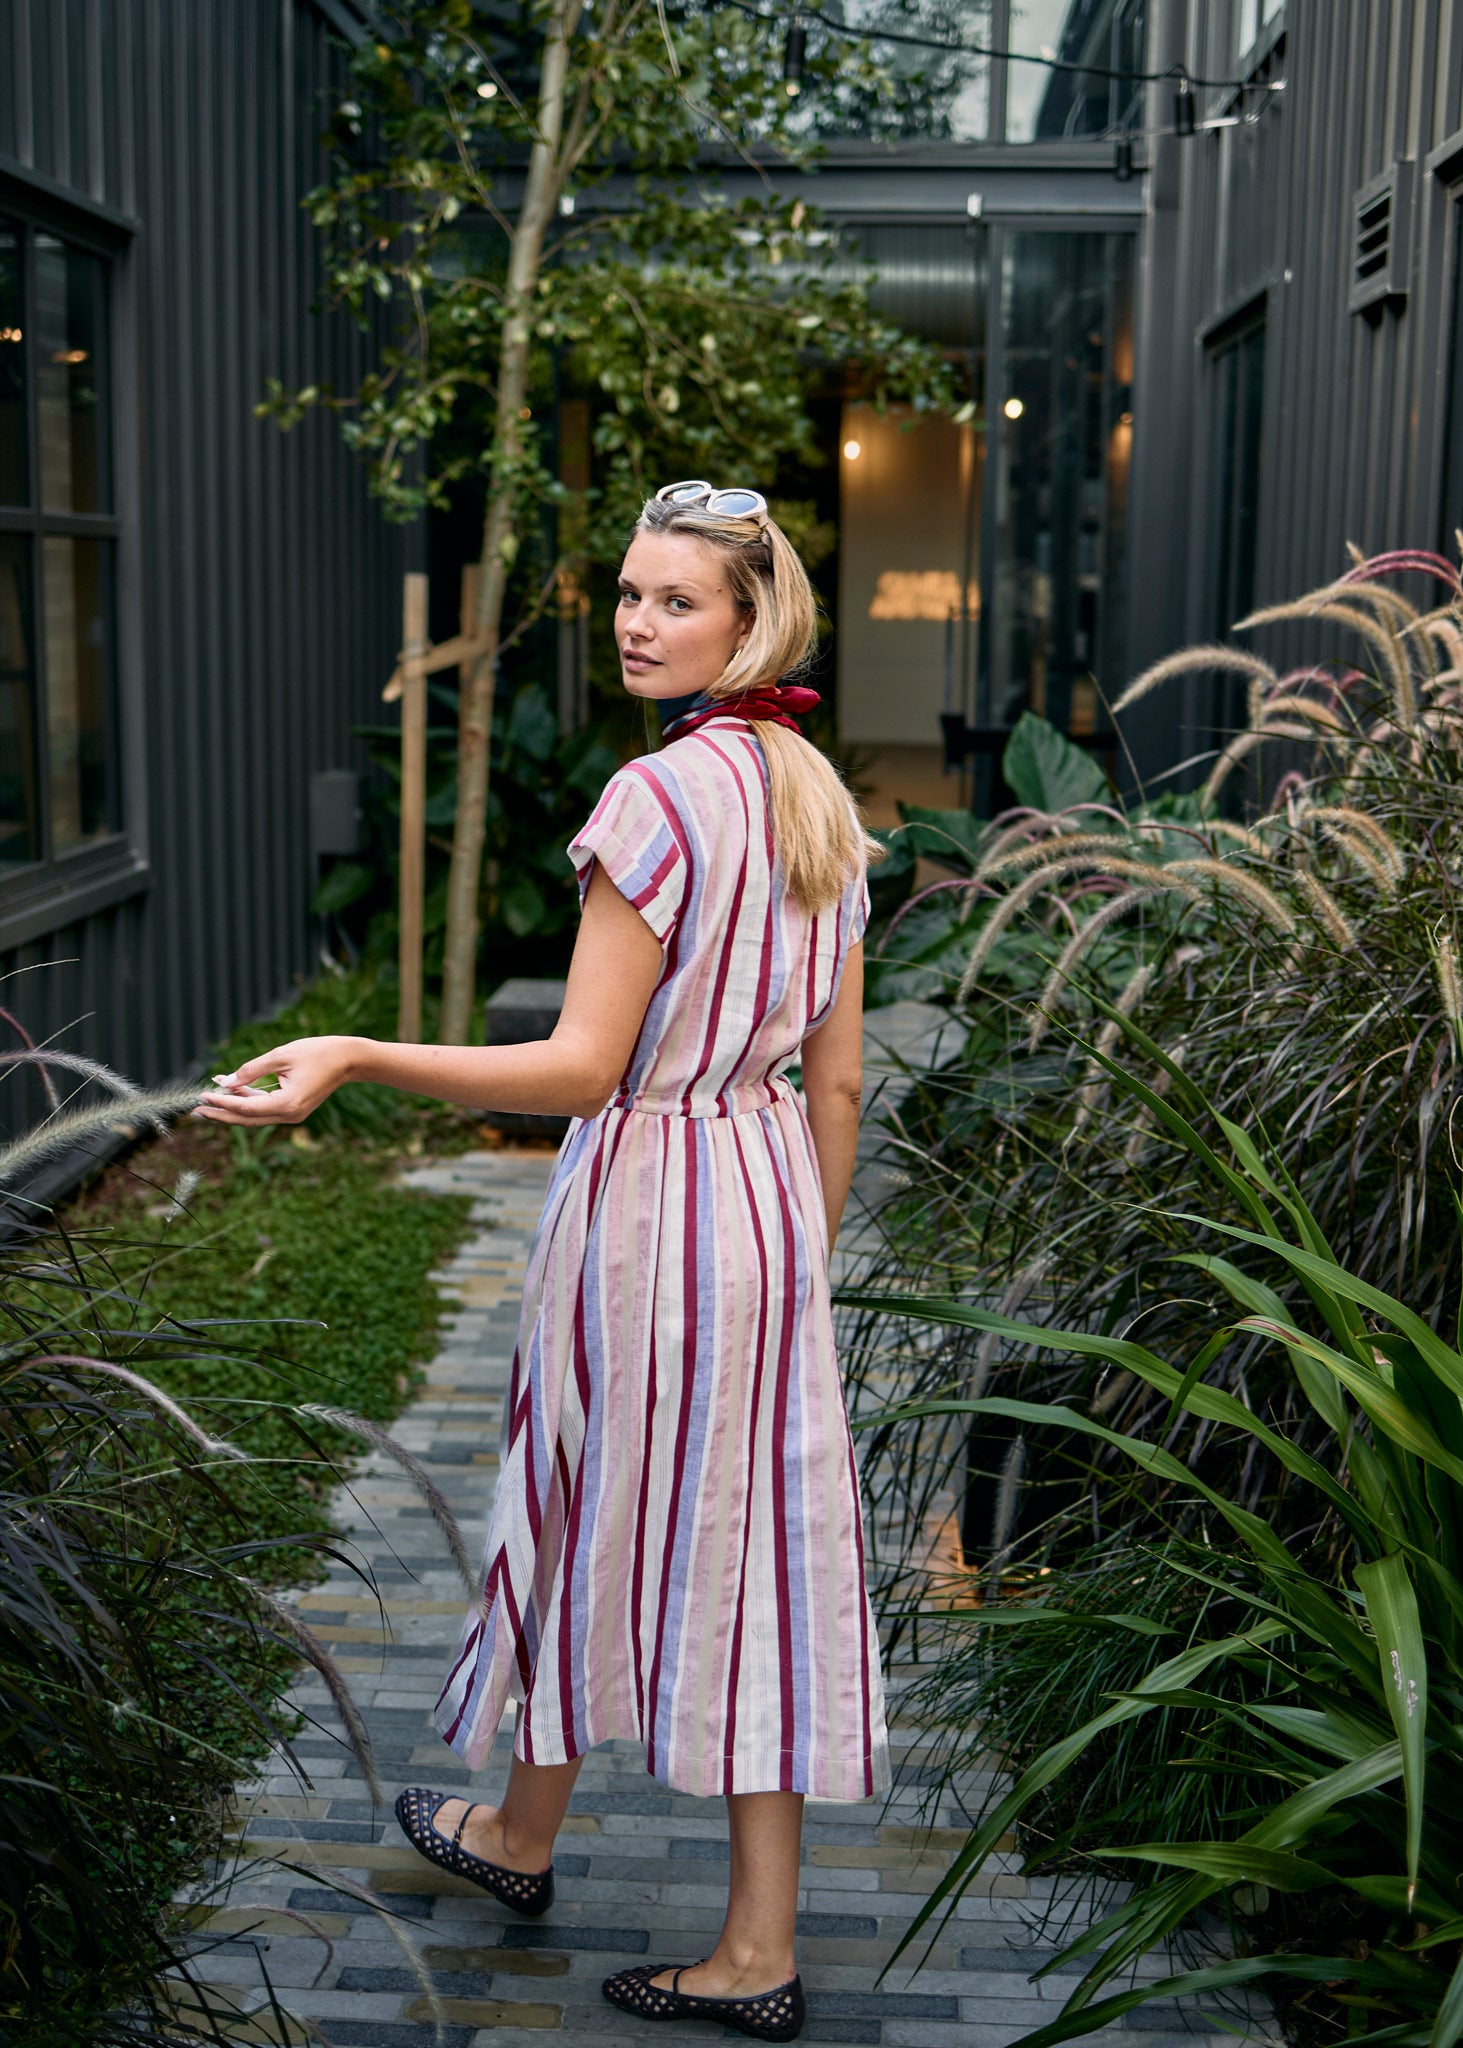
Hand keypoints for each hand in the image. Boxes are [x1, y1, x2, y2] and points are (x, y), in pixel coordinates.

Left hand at [191, 1035, 357, 1125]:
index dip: (222, 1102)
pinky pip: (265, 1109)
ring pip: (255, 1116)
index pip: (245, 1108)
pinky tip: (231, 1092)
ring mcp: (293, 1115)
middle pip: (247, 1119)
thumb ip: (251, 1070)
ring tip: (208, 1101)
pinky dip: (248, 1102)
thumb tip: (226, 1082)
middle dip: (221, 1114)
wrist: (348, 1059)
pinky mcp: (294, 1109)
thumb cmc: (317, 1052)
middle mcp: (290, 1115)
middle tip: (196, 1110)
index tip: (202, 1095)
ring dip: (232, 1108)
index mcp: (287, 1104)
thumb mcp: (280, 1056)